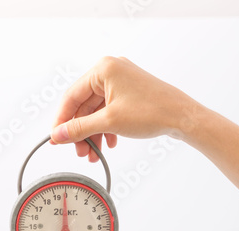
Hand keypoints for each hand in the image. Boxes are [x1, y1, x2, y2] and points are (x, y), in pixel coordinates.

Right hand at [50, 55, 190, 161]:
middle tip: (80, 151)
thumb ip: (79, 128)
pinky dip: (106, 129)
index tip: (56, 138)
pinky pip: (109, 112)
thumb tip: (58, 134)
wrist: (182, 117)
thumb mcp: (109, 122)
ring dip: (93, 133)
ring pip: (96, 111)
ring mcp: (121, 82)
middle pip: (84, 106)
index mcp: (103, 69)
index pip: (72, 97)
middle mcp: (111, 71)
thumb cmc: (152, 112)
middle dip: (81, 132)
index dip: (62, 120)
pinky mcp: (129, 93)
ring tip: (93, 153)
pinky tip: (109, 143)